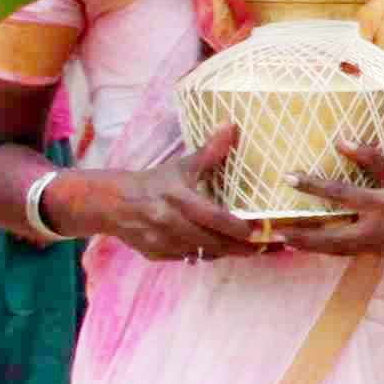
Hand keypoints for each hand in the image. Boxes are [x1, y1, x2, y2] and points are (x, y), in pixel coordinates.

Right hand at [73, 137, 257, 263]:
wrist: (113, 204)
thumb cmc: (154, 183)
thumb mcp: (181, 166)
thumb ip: (209, 151)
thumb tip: (232, 125)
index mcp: (177, 199)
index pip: (214, 218)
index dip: (239, 228)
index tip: (263, 232)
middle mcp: (169, 223)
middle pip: (213, 242)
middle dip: (242, 247)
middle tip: (269, 247)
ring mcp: (162, 242)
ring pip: (204, 253)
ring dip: (228, 252)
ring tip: (254, 250)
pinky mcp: (157, 255)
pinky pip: (189, 258)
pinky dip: (207, 255)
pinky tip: (223, 249)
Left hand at [269, 153, 383, 260]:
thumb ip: (370, 158)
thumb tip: (340, 142)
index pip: (341, 194)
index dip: (312, 186)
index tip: (288, 179)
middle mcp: (382, 230)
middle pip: (334, 238)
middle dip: (304, 237)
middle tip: (277, 234)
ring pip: (343, 251)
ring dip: (317, 247)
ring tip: (291, 242)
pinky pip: (358, 252)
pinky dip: (339, 247)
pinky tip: (322, 243)